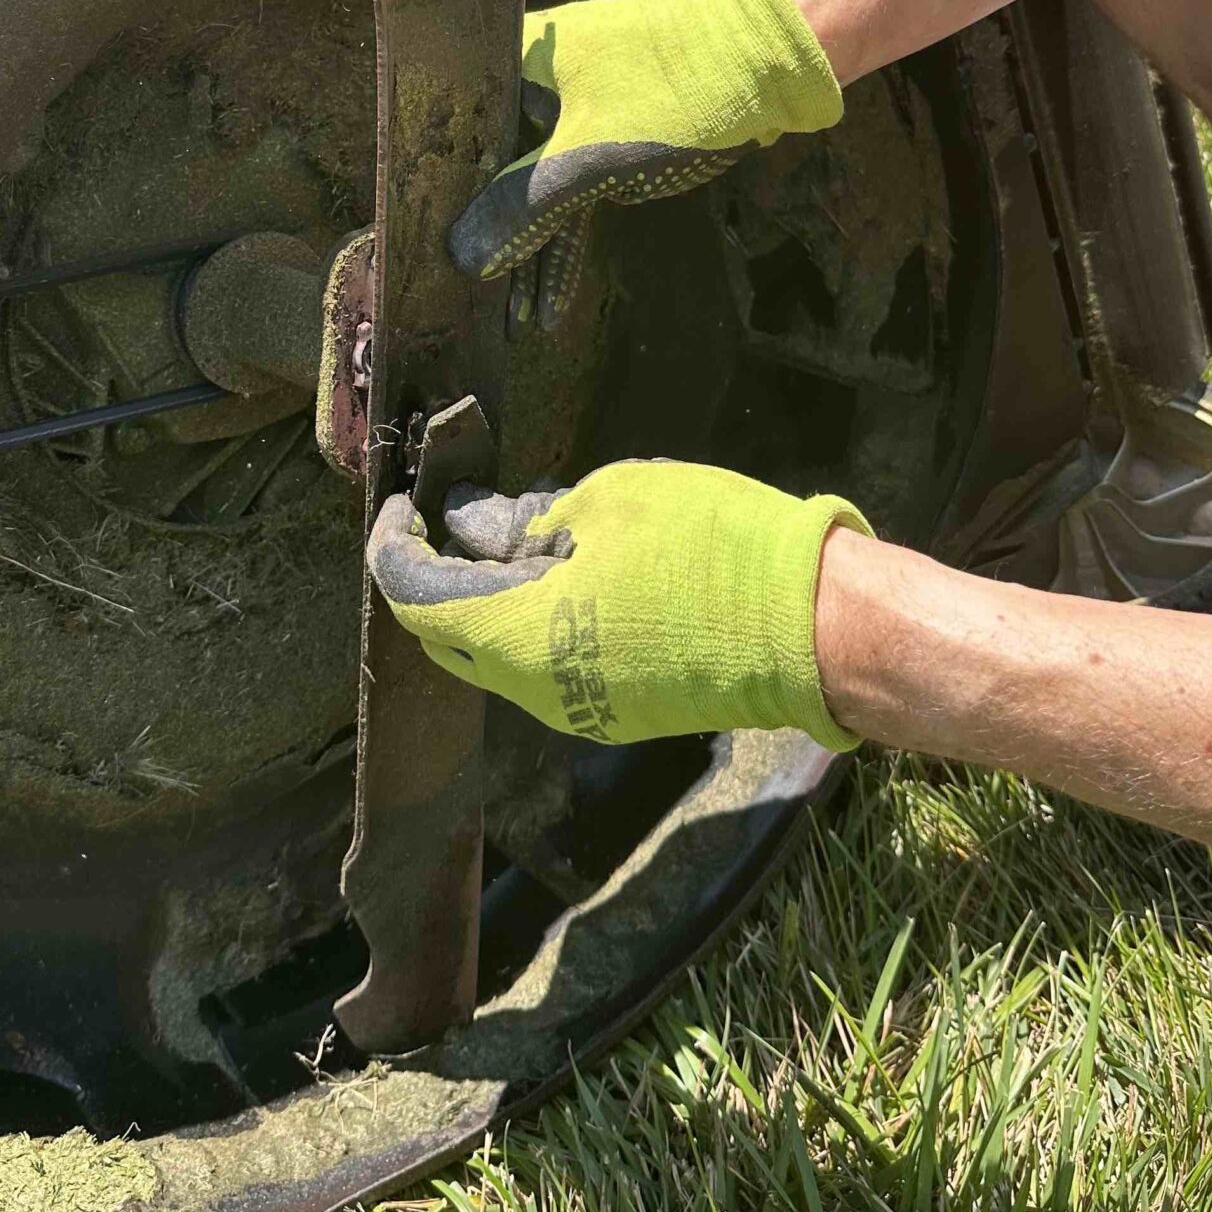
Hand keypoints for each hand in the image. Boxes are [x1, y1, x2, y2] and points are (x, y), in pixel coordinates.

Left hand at [368, 458, 867, 749]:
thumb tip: (474, 527)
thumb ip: (526, 520)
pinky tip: (574, 563)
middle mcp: (540, 693)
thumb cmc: (712, 551)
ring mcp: (585, 711)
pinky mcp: (625, 711)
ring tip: (530, 524)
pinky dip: (540, 616)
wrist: (816, 630)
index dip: (395, 547)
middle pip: (452, 639)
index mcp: (520, 641)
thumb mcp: (608, 502)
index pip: (418, 600)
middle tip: (453, 512)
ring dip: (496, 595)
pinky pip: (554, 664)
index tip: (402, 500)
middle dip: (436, 577)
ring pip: (506, 653)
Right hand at [446, 0, 841, 320]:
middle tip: (466, 303)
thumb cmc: (671, 96)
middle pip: (494, 165)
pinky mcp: (610, 126)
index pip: (458, 132)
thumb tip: (461, 258)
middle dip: (486, 235)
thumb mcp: (589, 159)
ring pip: (536, 182)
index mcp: (517, 60)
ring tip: (517, 322)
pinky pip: (572, 185)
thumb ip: (524, 209)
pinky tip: (554, 297)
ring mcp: (575, 102)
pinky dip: (567, 232)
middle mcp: (536, 76)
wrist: (766, 64)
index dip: (440, 194)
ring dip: (530, 247)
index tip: (427, 251)